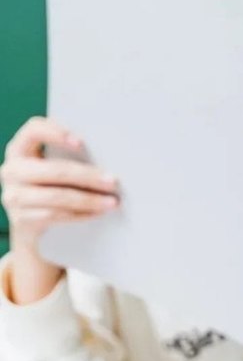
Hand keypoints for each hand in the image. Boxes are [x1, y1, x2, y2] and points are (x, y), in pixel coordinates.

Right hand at [1, 117, 117, 252]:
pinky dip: (81, 214)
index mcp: (19, 149)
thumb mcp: (48, 171)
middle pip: (54, 170)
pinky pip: (57, 215)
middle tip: (113, 181)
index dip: (56, 133)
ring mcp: (14, 196)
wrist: (30, 230)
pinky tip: (97, 213)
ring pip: (57, 196)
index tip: (82, 143)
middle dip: (88, 176)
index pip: (34, 130)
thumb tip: (103, 161)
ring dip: (89, 200)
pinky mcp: (22, 220)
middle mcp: (12, 170)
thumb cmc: (46, 191)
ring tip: (111, 202)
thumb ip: (64, 159)